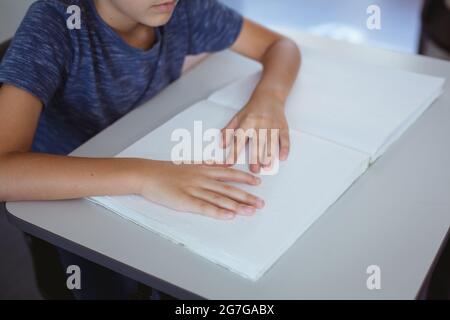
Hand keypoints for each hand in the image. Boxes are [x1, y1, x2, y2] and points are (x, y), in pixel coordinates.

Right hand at [137, 160, 264, 219]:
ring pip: (220, 198)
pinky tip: (229, 215)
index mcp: (204, 169)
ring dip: (237, 206)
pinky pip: (204, 207)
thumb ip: (207, 166)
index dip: (245, 177)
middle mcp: (202, 178)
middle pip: (228, 188)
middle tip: (261, 203)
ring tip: (251, 211)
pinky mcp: (185, 201)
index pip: (229, 173)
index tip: (258, 181)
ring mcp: (194, 190)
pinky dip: (218, 212)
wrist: (148, 174)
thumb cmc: (167, 170)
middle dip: (247, 196)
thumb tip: (222, 165)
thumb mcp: (190, 164)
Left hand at [221, 93, 289, 173]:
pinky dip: (285, 148)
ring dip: (270, 155)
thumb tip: (221, 144)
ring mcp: (273, 126)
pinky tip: (282, 157)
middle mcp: (260, 124)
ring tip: (267, 166)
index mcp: (247, 121)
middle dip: (256, 157)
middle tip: (254, 169)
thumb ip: (228, 131)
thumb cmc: (253, 109)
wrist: (270, 95)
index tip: (230, 162)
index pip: (239, 138)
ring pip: (271, 142)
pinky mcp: (283, 127)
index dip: (234, 151)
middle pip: (257, 142)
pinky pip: (285, 139)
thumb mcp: (237, 117)